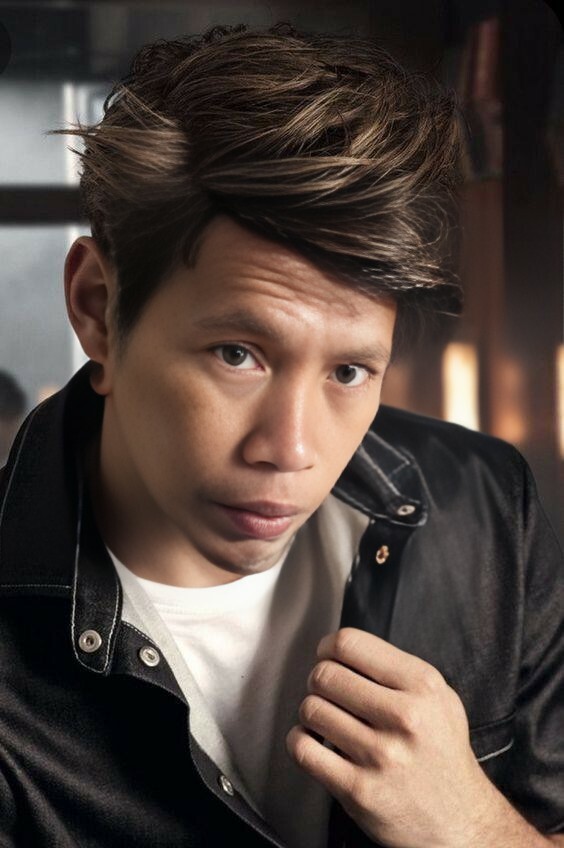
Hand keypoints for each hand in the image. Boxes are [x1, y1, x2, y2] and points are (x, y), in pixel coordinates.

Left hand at [286, 627, 506, 847]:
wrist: (459, 820)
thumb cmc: (441, 753)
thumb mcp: (438, 697)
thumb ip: (396, 669)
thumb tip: (344, 650)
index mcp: (422, 686)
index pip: (350, 644)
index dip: (328, 647)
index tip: (326, 655)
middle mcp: (404, 717)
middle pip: (325, 675)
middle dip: (318, 681)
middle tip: (327, 691)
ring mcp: (380, 755)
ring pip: (311, 709)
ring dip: (311, 713)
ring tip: (327, 720)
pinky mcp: (358, 790)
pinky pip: (303, 749)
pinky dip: (300, 741)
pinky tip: (314, 743)